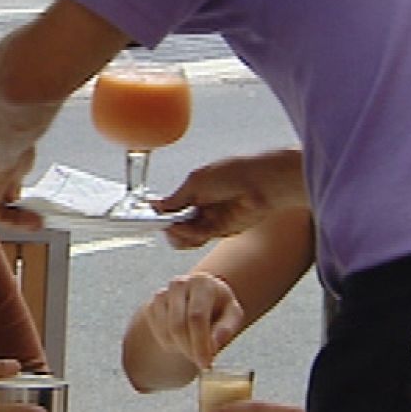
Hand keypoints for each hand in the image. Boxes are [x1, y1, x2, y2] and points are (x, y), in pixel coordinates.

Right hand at [141, 273, 243, 370]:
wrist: (200, 297)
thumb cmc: (219, 307)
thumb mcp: (232, 314)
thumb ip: (226, 328)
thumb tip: (213, 346)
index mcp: (202, 282)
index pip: (196, 317)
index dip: (200, 343)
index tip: (206, 364)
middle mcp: (179, 284)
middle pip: (178, 326)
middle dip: (189, 350)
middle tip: (201, 363)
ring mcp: (162, 294)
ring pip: (166, 332)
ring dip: (181, 348)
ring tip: (196, 347)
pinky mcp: (151, 306)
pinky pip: (157, 333)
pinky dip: (170, 344)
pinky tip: (183, 341)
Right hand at [155, 149, 306, 248]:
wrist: (262, 183)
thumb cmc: (233, 173)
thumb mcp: (196, 181)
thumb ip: (175, 198)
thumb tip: (156, 206)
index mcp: (193, 191)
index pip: (170, 207)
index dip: (159, 213)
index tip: (148, 217)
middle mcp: (200, 207)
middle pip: (175, 225)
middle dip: (168, 226)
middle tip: (166, 224)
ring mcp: (210, 220)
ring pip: (185, 236)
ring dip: (178, 233)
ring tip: (178, 226)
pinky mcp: (220, 231)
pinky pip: (198, 238)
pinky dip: (190, 235)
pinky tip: (190, 228)